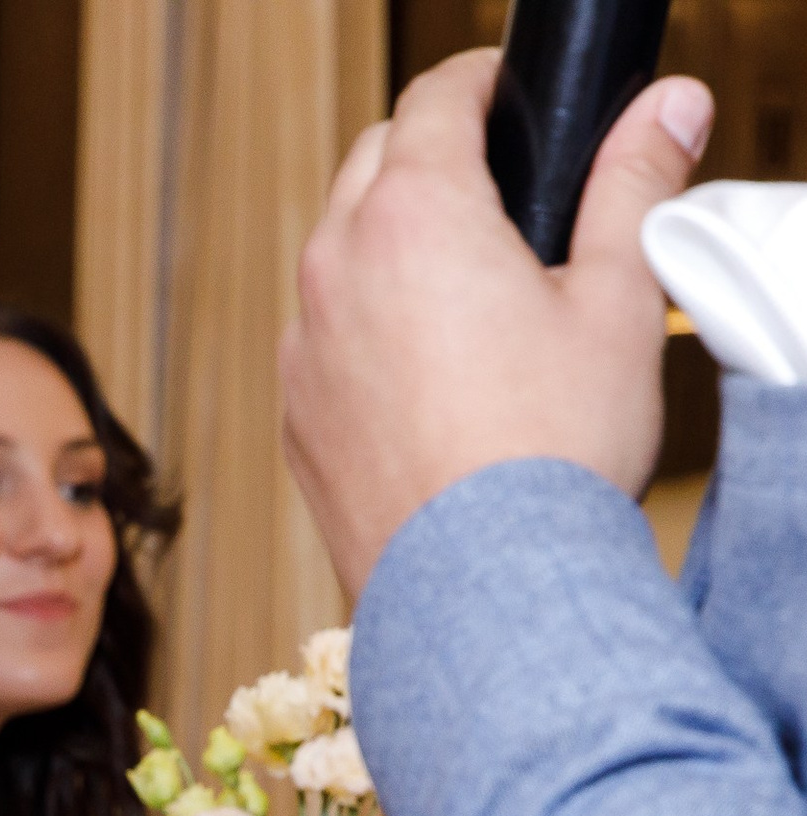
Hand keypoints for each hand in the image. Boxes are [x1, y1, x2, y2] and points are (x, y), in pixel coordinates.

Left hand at [280, 52, 713, 595]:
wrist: (480, 589)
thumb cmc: (550, 451)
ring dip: (387, 243)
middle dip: (428, 154)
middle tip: (497, 183)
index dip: (481, 83)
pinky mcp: (293, 420)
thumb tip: (666, 108)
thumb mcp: (616, 299)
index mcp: (413, 215)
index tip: (512, 95)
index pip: (434, 97)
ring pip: (335, 257)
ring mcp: (301, 351)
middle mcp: (335, 272)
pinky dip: (361, 328)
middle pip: (372, 164)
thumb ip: (633, 187)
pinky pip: (321, 343)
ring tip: (462, 280)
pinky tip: (424, 369)